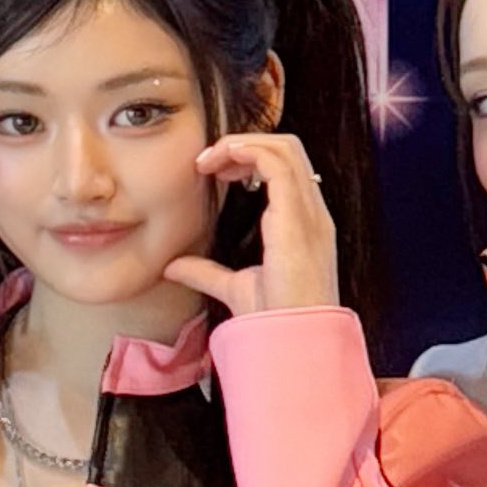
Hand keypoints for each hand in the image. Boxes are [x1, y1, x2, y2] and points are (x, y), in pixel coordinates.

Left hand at [166, 130, 337, 316]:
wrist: (292, 344)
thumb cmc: (275, 321)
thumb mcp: (234, 288)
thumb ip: (206, 272)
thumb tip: (172, 266)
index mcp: (305, 225)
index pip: (287, 169)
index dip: (250, 158)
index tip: (213, 172)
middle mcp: (313, 214)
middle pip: (289, 149)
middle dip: (246, 143)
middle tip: (206, 161)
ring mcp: (310, 215)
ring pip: (286, 148)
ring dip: (242, 143)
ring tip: (208, 160)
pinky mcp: (298, 220)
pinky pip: (278, 164)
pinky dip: (247, 151)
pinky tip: (219, 163)